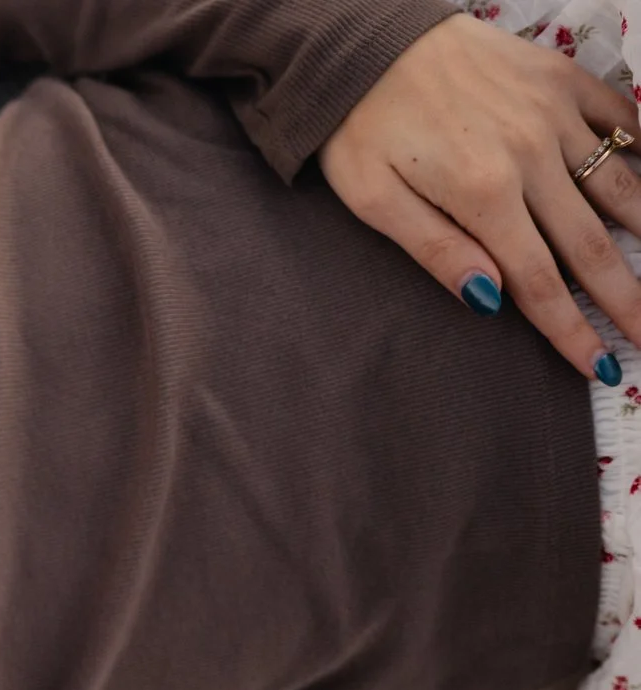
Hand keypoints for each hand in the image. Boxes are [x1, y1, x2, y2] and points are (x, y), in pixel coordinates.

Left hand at [322, 14, 640, 380]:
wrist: (366, 39)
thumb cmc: (360, 125)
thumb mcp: (373, 199)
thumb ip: (435, 250)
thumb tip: (489, 303)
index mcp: (482, 194)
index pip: (537, 281)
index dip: (570, 330)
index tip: (600, 365)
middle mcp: (531, 155)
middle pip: (591, 245)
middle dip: (626, 299)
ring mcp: (553, 113)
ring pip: (622, 185)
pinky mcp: (562, 78)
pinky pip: (621, 119)